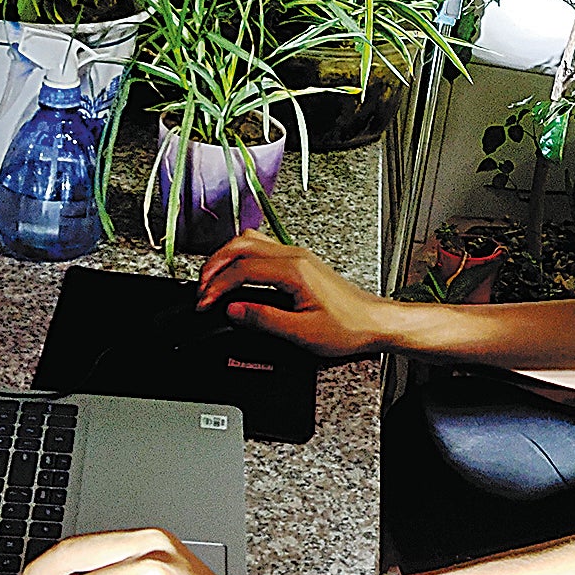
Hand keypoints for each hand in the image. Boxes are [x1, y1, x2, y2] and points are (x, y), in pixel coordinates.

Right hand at [196, 229, 397, 357]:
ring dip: (225, 258)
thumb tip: (232, 310)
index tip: (204, 303)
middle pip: (240, 245)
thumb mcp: (302, 332)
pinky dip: (240, 258)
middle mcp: (294, 255)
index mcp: (293, 270)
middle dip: (213, 265)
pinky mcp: (299, 262)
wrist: (374, 322)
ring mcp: (297, 255)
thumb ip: (263, 319)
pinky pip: (261, 249)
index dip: (217, 287)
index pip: (241, 269)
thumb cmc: (348, 327)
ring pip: (249, 242)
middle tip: (201, 290)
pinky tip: (235, 275)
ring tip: (212, 282)